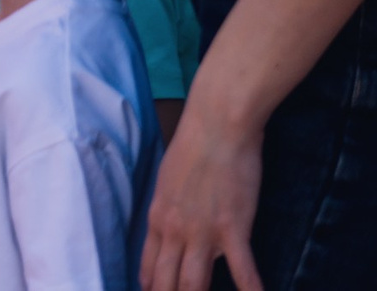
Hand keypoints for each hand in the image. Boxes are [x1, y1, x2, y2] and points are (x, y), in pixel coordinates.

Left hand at [141, 102, 265, 290]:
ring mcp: (203, 232)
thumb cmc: (192, 148)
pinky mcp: (233, 228)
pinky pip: (242, 269)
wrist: (217, 126)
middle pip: (168, 282)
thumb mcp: (167, 181)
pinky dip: (250, 289)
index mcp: (157, 219)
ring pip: (194, 283)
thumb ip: (168, 210)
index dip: (152, 289)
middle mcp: (174, 231)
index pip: (149, 268)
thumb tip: (169, 229)